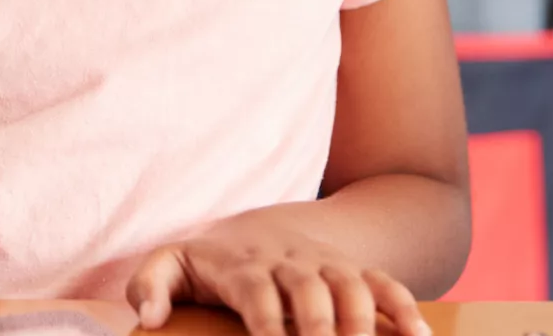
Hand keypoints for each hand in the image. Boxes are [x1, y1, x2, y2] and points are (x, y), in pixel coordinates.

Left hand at [125, 221, 429, 335]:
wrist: (260, 228)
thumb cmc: (211, 262)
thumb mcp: (173, 264)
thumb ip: (152, 285)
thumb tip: (149, 318)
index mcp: (243, 266)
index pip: (256, 290)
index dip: (266, 318)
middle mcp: (289, 263)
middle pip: (310, 288)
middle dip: (320, 324)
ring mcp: (325, 266)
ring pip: (351, 285)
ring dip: (364, 319)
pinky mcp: (353, 271)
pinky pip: (383, 284)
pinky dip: (404, 308)